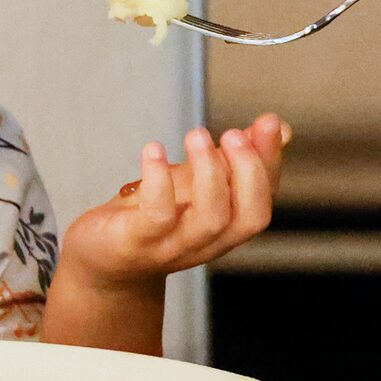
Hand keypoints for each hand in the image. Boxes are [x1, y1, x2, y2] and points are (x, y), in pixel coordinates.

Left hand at [60, 117, 286, 288]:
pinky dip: (159, 180)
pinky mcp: (137, 243)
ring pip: (210, 219)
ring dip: (210, 172)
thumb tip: (277, 127)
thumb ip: (235, 156)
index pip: (264, 197)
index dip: (269, 161)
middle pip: (250, 217)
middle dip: (249, 171)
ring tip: (197, 135)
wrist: (103, 257)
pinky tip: (153, 149)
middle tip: (233, 133)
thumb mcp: (198, 180)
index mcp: (229, 226)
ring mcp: (174, 246)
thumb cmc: (155, 215)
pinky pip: (156, 217)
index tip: (266, 122)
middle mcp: (209, 242)